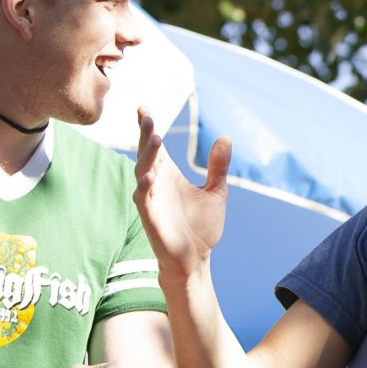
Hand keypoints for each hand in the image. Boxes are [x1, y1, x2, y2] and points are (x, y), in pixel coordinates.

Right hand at [132, 107, 232, 277]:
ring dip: (146, 157)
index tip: (143, 109)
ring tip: (154, 139)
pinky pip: (143, 200)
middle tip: (148, 119)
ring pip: (142, 173)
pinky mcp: (150, 218)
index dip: (147, 128)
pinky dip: (144, 187)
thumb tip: (225, 137)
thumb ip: (217, 167)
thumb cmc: (202, 227)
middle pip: (147, 155)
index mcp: (169, 175)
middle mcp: (156, 184)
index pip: (155, 147)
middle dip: (146, 136)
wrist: (196, 259)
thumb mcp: (216, 192)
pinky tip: (149, 177)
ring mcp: (151, 200)